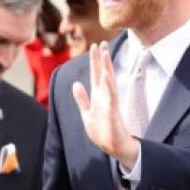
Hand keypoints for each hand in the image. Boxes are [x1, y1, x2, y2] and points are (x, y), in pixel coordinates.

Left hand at [72, 41, 139, 169]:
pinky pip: (110, 95)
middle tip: (101, 42)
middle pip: (102, 74)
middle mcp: (104, 96)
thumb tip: (76, 84)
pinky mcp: (112, 111)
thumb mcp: (87, 113)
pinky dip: (108, 84)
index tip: (94, 46)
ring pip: (108, 80)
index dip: (94, 61)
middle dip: (101, 59)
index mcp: (98, 96)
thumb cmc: (102, 131)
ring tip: (104, 53)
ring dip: (106, 67)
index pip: (96, 75)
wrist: (113, 146)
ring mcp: (109, 102)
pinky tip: (106, 74)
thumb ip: (82, 99)